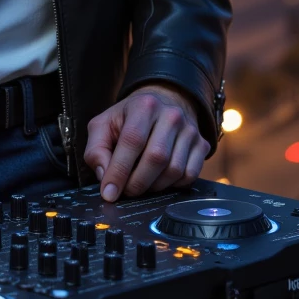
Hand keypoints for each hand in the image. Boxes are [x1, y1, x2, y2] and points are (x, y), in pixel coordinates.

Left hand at [84, 82, 208, 199]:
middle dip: (137, 182)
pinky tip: (159, 179)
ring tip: (140, 183)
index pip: (133, 140)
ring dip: (154, 186)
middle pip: (156, 158)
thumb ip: (96, 149)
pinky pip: (189, 176)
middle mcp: (171, 115)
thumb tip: (104, 177)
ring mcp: (190, 130)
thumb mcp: (104, 125)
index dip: (119, 170)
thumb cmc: (128, 119)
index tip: (109, 192)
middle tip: (125, 191)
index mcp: (144, 105)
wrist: (160, 105)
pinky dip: (172, 186)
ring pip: (174, 170)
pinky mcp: (202, 144)